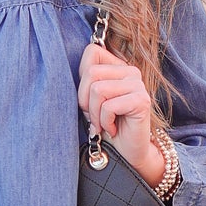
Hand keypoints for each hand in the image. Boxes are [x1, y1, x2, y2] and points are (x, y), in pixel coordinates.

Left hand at [77, 42, 166, 184]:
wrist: (126, 153)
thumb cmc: (106, 126)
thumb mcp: (90, 100)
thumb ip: (86, 81)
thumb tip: (64, 68)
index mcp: (118, 66)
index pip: (92, 52)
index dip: (82, 80)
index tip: (89, 100)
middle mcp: (130, 71)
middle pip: (91, 72)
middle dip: (85, 100)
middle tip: (94, 117)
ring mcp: (138, 84)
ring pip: (98, 89)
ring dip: (95, 114)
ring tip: (102, 124)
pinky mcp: (141, 101)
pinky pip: (109, 106)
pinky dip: (105, 122)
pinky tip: (113, 129)